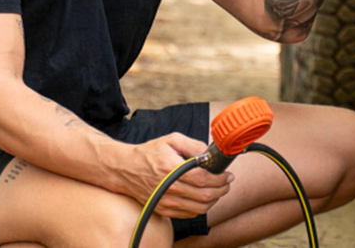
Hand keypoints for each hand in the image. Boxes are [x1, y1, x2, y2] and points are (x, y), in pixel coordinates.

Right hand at [116, 133, 232, 218]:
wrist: (126, 169)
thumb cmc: (149, 153)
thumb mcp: (171, 140)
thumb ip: (193, 145)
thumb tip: (210, 154)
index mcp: (171, 168)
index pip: (203, 179)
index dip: (220, 178)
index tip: (228, 175)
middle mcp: (169, 188)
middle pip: (205, 195)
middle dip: (222, 189)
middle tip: (227, 183)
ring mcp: (166, 201)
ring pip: (200, 207)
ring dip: (214, 199)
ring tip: (218, 190)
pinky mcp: (164, 210)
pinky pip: (190, 213)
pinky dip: (202, 207)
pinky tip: (204, 197)